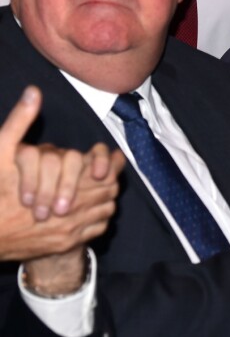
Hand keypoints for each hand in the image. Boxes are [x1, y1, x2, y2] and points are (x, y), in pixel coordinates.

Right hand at [0, 86, 124, 261]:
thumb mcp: (2, 152)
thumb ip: (20, 122)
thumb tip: (34, 93)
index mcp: (64, 184)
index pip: (104, 170)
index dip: (111, 162)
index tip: (112, 157)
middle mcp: (74, 208)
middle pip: (110, 190)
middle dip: (109, 179)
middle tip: (104, 173)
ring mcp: (72, 228)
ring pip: (107, 209)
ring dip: (105, 198)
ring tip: (96, 189)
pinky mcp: (67, 243)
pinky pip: (97, 229)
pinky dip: (98, 218)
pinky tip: (87, 209)